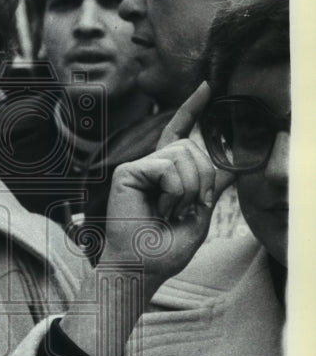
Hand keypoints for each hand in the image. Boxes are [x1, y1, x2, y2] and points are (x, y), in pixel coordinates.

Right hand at [101, 84, 233, 294]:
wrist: (141, 268)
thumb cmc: (164, 250)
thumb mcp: (198, 218)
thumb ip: (210, 190)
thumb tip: (230, 169)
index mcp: (163, 176)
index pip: (179, 134)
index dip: (191, 109)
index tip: (205, 87)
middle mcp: (148, 167)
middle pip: (192, 148)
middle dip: (203, 177)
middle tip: (190, 207)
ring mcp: (136, 168)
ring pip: (184, 154)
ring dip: (190, 187)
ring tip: (173, 210)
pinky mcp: (127, 173)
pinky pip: (168, 166)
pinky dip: (176, 189)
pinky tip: (162, 207)